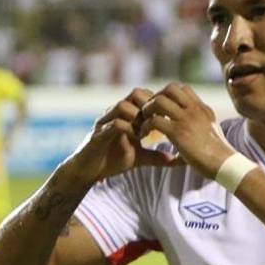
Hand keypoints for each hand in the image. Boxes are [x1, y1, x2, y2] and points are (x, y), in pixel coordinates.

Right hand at [55, 88, 176, 186]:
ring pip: (124, 105)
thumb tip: (177, 160)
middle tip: (158, 123)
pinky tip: (136, 139)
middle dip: (150, 107)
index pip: (145, 95)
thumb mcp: (139, 157)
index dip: (158, 104)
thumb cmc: (111, 160)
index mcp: (126, 114)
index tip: (167, 120)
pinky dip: (128, 129)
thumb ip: (156, 156)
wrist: (88, 171)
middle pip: (136, 93)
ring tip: (145, 133)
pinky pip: (115, 124)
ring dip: (138, 117)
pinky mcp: (99, 134)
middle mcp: (115, 113)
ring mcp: (106, 121)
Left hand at [136, 83, 234, 178]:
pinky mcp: (178, 133)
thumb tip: (195, 129)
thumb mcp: (211, 132)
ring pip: (159, 101)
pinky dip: (145, 126)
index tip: (162, 108)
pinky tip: (145, 135)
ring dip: (147, 110)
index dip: (168, 94)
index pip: (183, 88)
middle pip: (170, 88)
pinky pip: (154, 121)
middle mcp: (194, 110)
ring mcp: (186, 120)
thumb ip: (201, 125)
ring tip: (145, 122)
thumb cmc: (218, 154)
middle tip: (150, 112)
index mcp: (202, 109)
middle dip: (156, 97)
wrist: (224, 164)